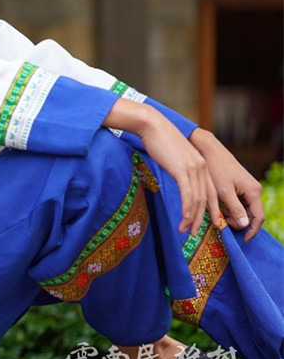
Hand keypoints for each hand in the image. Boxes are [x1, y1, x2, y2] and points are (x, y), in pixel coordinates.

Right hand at [105, 99, 219, 234]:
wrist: (151, 125)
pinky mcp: (182, 169)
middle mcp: (202, 167)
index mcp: (201, 165)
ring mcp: (193, 168)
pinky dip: (187, 208)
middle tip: (193, 233)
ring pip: (197, 199)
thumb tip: (178, 179)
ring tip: (186, 231)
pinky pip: (188, 193)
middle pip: (206, 199)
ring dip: (192, 218)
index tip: (201, 224)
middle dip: (201, 219)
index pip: (209, 193)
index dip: (207, 211)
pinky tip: (183, 219)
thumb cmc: (158, 139)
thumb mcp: (174, 156)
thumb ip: (180, 168)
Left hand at [190, 128, 264, 241]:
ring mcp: (247, 187)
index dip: (251, 230)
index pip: (259, 217)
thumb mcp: (223, 191)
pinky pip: (239, 201)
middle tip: (223, 223)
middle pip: (252, 214)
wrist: (208, 150)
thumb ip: (235, 208)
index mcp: (253, 191)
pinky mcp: (239, 185)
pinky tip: (218, 207)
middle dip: (239, 222)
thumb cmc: (215, 169)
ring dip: (234, 215)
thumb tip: (245, 224)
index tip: (241, 239)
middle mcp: (253, 189)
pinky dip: (230, 207)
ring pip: (244, 208)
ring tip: (219, 214)